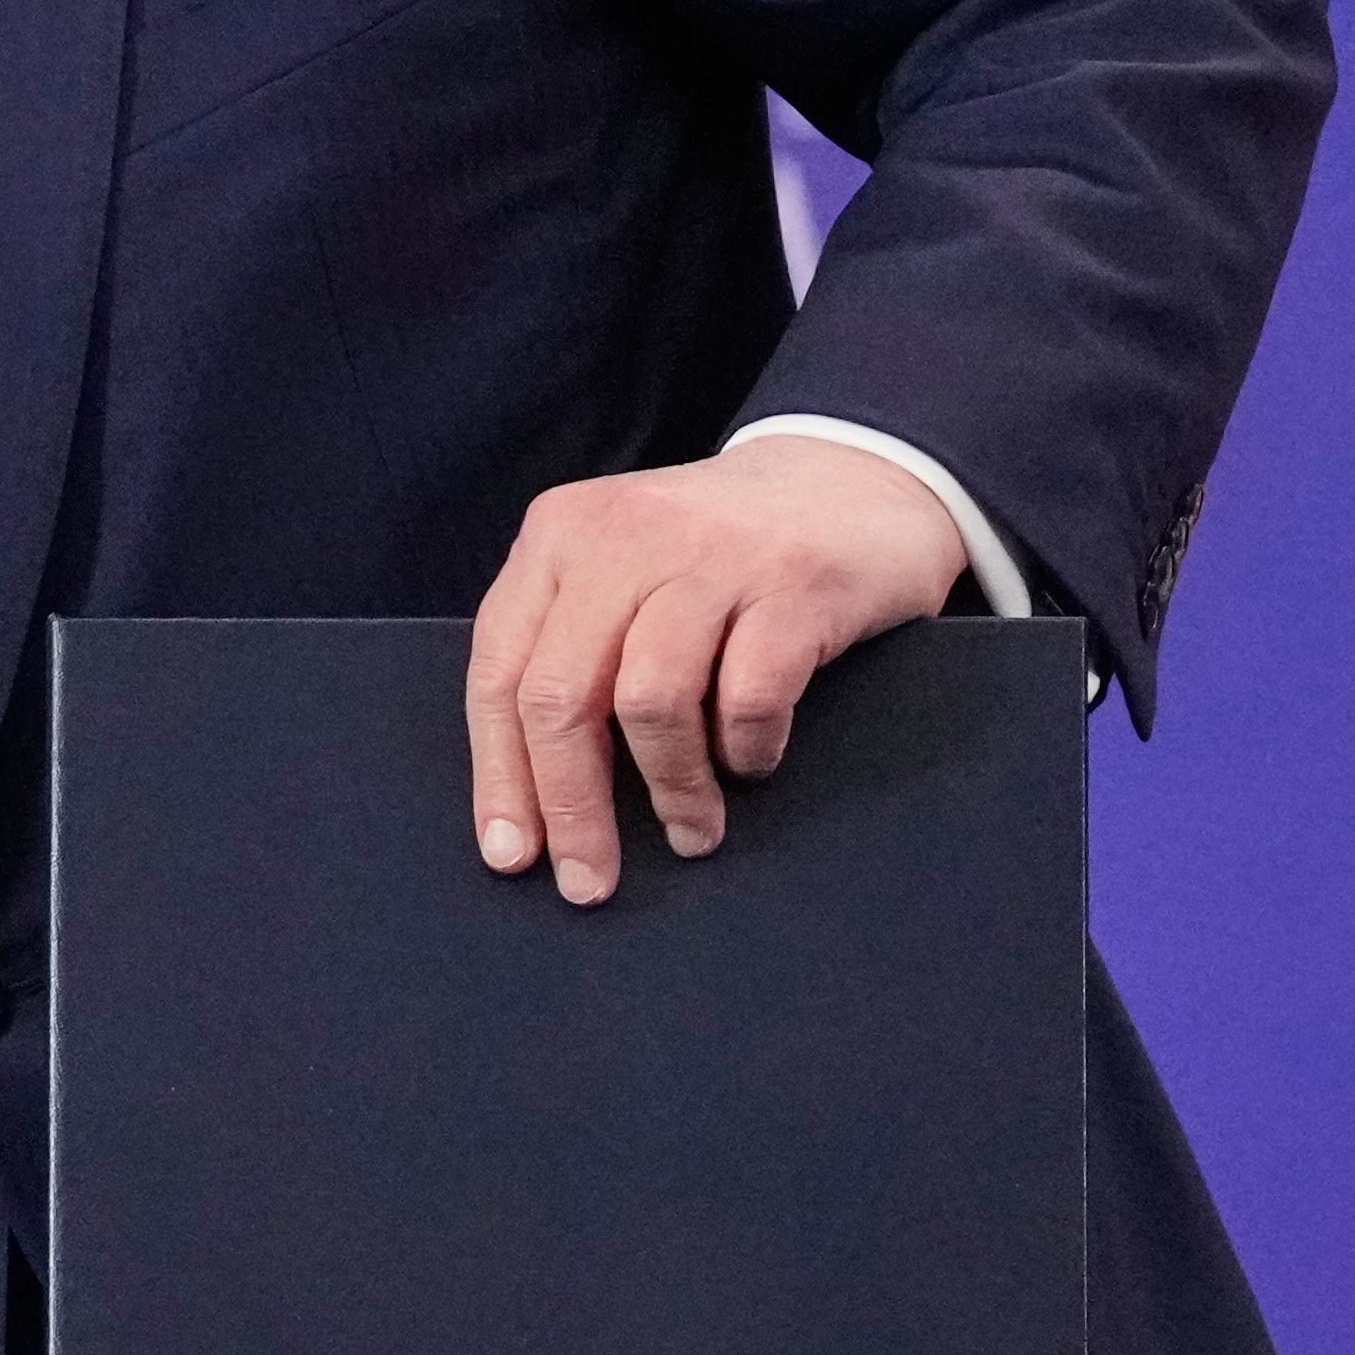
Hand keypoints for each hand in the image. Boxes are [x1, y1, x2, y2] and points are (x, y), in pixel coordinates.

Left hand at [465, 435, 973, 902]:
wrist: (856, 475)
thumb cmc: (721, 552)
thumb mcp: (622, 571)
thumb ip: (571, 649)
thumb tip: (530, 795)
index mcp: (559, 538)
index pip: (498, 672)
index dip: (500, 774)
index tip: (512, 853)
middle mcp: (623, 538)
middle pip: (559, 697)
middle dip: (570, 806)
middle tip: (590, 879)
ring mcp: (711, 555)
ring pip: (648, 704)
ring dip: (670, 790)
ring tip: (691, 830)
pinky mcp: (796, 583)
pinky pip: (748, 697)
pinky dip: (745, 750)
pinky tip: (752, 763)